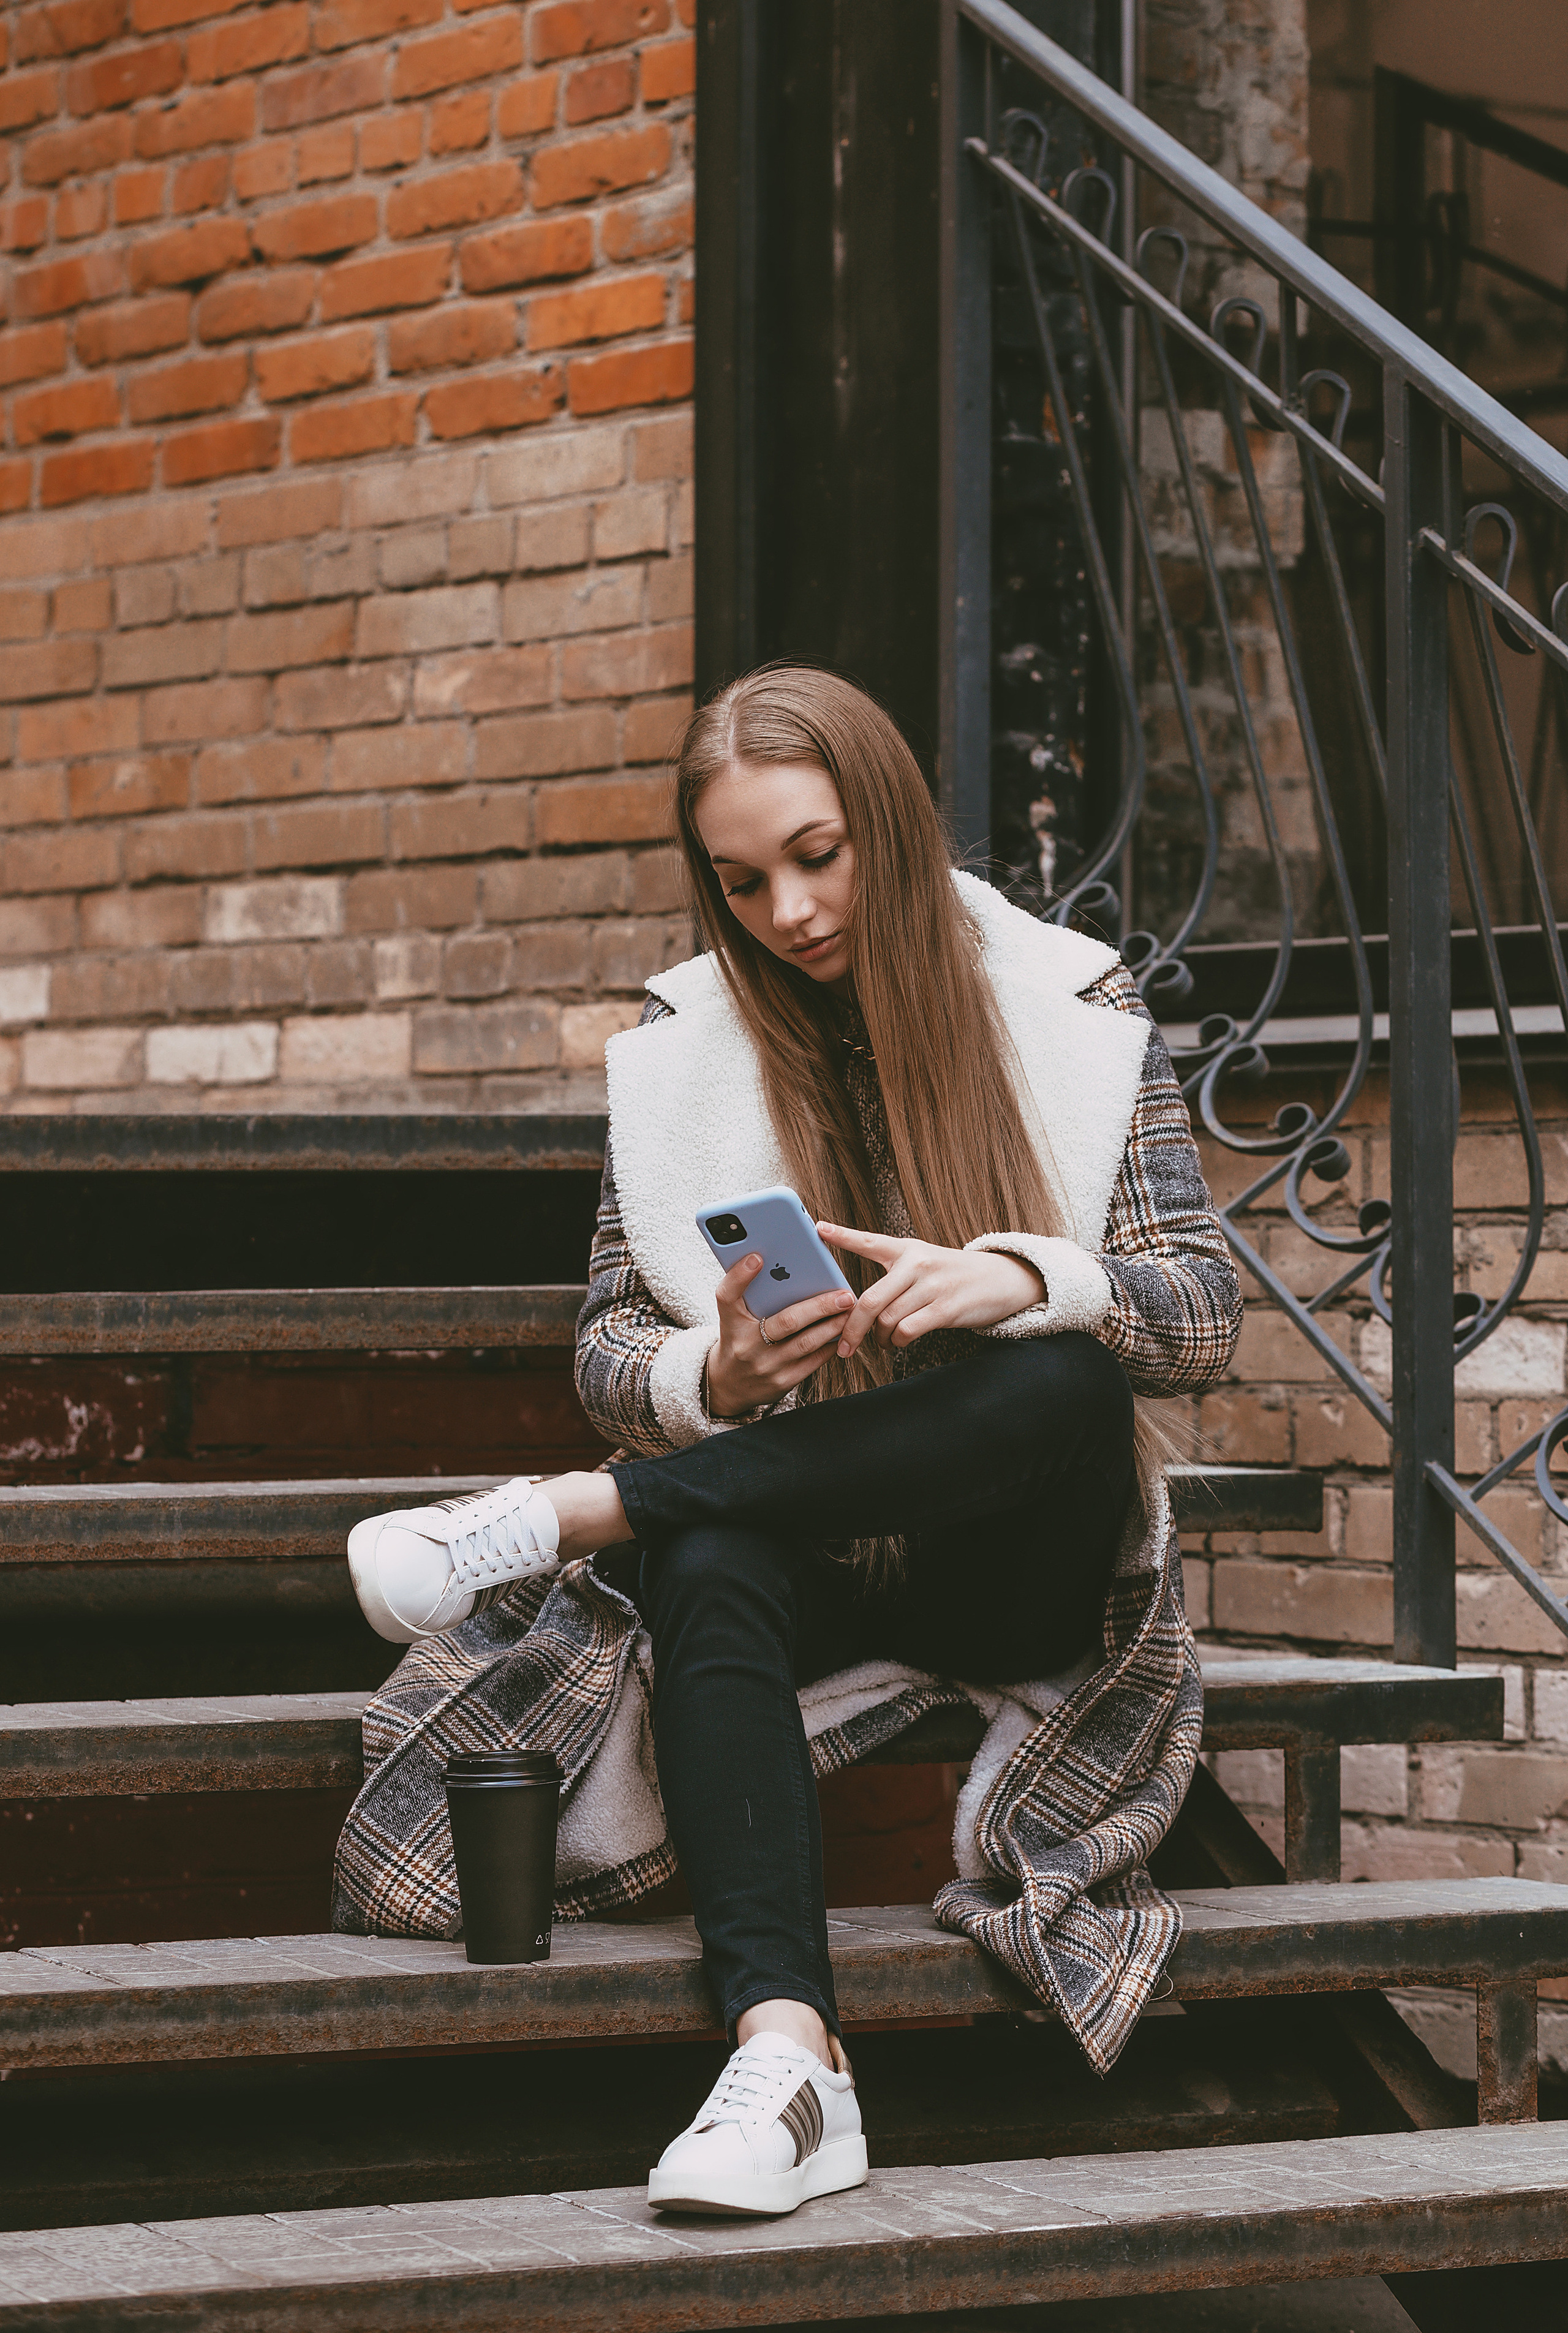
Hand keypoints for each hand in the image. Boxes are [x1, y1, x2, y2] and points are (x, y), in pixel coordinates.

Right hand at [704, 1252, 854, 1419]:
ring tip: (850, 1311)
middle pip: (786, 1321)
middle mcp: (746, 1345)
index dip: (740, 1276)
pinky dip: (829, 1345)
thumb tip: (782, 1266)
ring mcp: (765, 1366)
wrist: (728, 1386)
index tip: (757, 1256)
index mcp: (730, 1323)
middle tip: (844, 1294)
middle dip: (820, 1306)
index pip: (727, 1296)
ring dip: (833, 1325)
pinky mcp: (781, 1382)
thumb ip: (749, 1293)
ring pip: (806, 1342)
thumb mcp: (733, 1318)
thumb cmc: (738, 1339)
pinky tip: (841, 1331)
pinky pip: (812, 1362)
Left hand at [817, 1225, 1044, 1358]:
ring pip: (886, 1320)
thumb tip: (857, 1305)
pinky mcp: (946, 1308)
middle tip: (844, 1346)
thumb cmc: (953, 1275)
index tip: (818, 1228)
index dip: (842, 1235)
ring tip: (882, 1341)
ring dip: (879, 1338)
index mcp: (907, 1249)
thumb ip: (894, 1273)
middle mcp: (917, 1263)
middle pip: (869, 1300)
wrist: (1000, 1279)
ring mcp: (932, 1285)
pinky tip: (899, 1341)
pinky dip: (897, 1342)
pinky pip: (907, 1330)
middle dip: (851, 1328)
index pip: (869, 1241)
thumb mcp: (924, 1261)